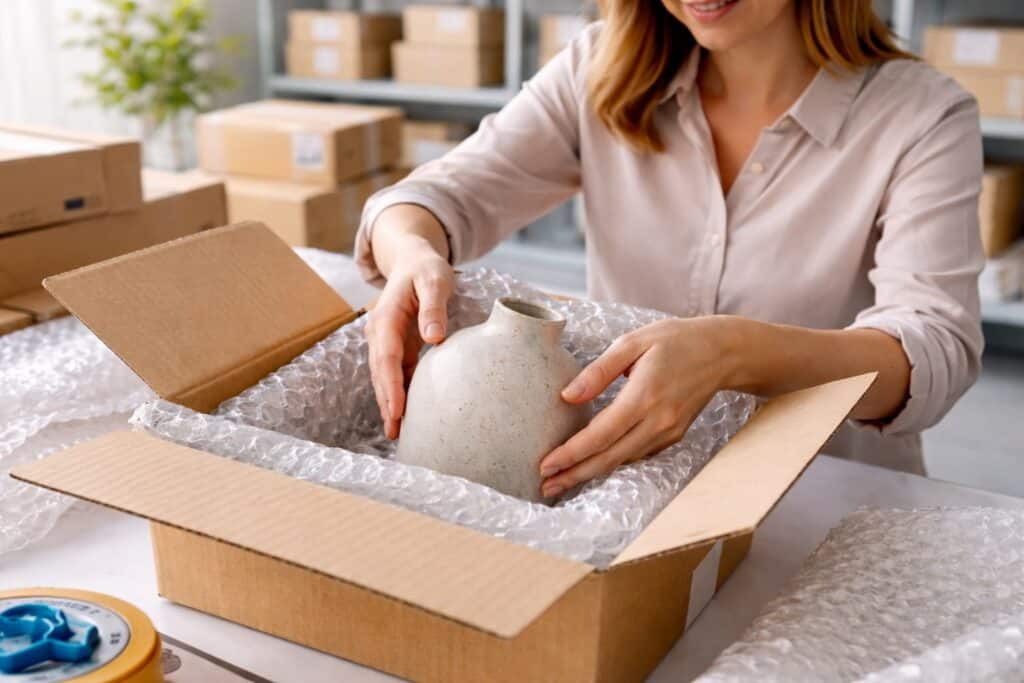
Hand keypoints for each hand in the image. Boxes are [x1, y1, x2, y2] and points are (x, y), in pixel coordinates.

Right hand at [365, 241, 454, 438]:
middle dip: (386, 402)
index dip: (390, 385)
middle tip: (395, 431)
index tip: (396, 410)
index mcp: (386, 317)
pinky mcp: (396, 346)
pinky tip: (404, 413)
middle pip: (381, 372)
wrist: (413, 260)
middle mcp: (380, 332)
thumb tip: (434, 338)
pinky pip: (395, 372)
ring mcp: (386, 340)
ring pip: (384, 376)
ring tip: (396, 432)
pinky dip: (398, 393)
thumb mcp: (435, 280)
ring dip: (389, 402)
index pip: (387, 357)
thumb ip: (434, 307)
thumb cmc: (426, 269)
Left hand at [537, 316, 742, 497]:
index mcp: (644, 396)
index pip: (600, 435)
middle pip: (609, 458)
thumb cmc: (674, 340)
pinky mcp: (673, 436)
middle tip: (545, 487)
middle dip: (574, 475)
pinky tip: (592, 465)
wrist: (722, 352)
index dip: (571, 454)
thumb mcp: (632, 343)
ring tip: (561, 481)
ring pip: (623, 461)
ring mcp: (668, 432)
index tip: (545, 466)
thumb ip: (598, 371)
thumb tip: (568, 396)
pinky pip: (637, 455)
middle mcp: (658, 421)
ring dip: (590, 473)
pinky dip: (612, 463)